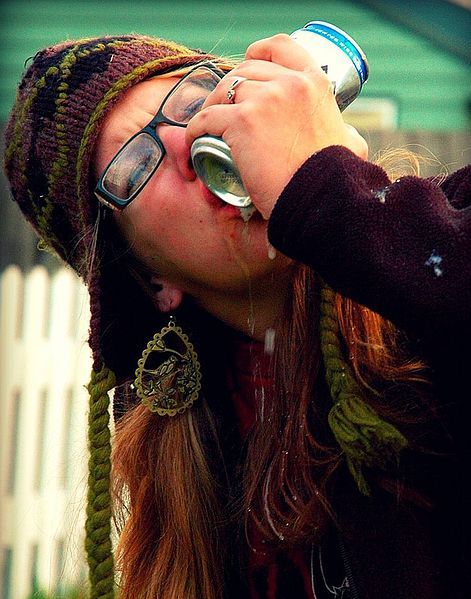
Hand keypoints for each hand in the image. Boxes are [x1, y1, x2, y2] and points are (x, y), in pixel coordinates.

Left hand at [186, 34, 367, 218]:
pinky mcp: (242, 122)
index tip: (247, 68)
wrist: (322, 200)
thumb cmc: (337, 181)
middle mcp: (289, 83)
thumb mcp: (350, 144)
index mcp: (314, 83)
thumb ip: (345, 133)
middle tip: (223, 115)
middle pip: (244, 71)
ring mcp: (265, 100)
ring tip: (207, 132)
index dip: (257, 53)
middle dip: (229, 90)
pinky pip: (205, 119)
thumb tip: (346, 136)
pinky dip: (195, 131)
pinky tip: (195, 144)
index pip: (279, 47)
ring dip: (210, 110)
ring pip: (222, 92)